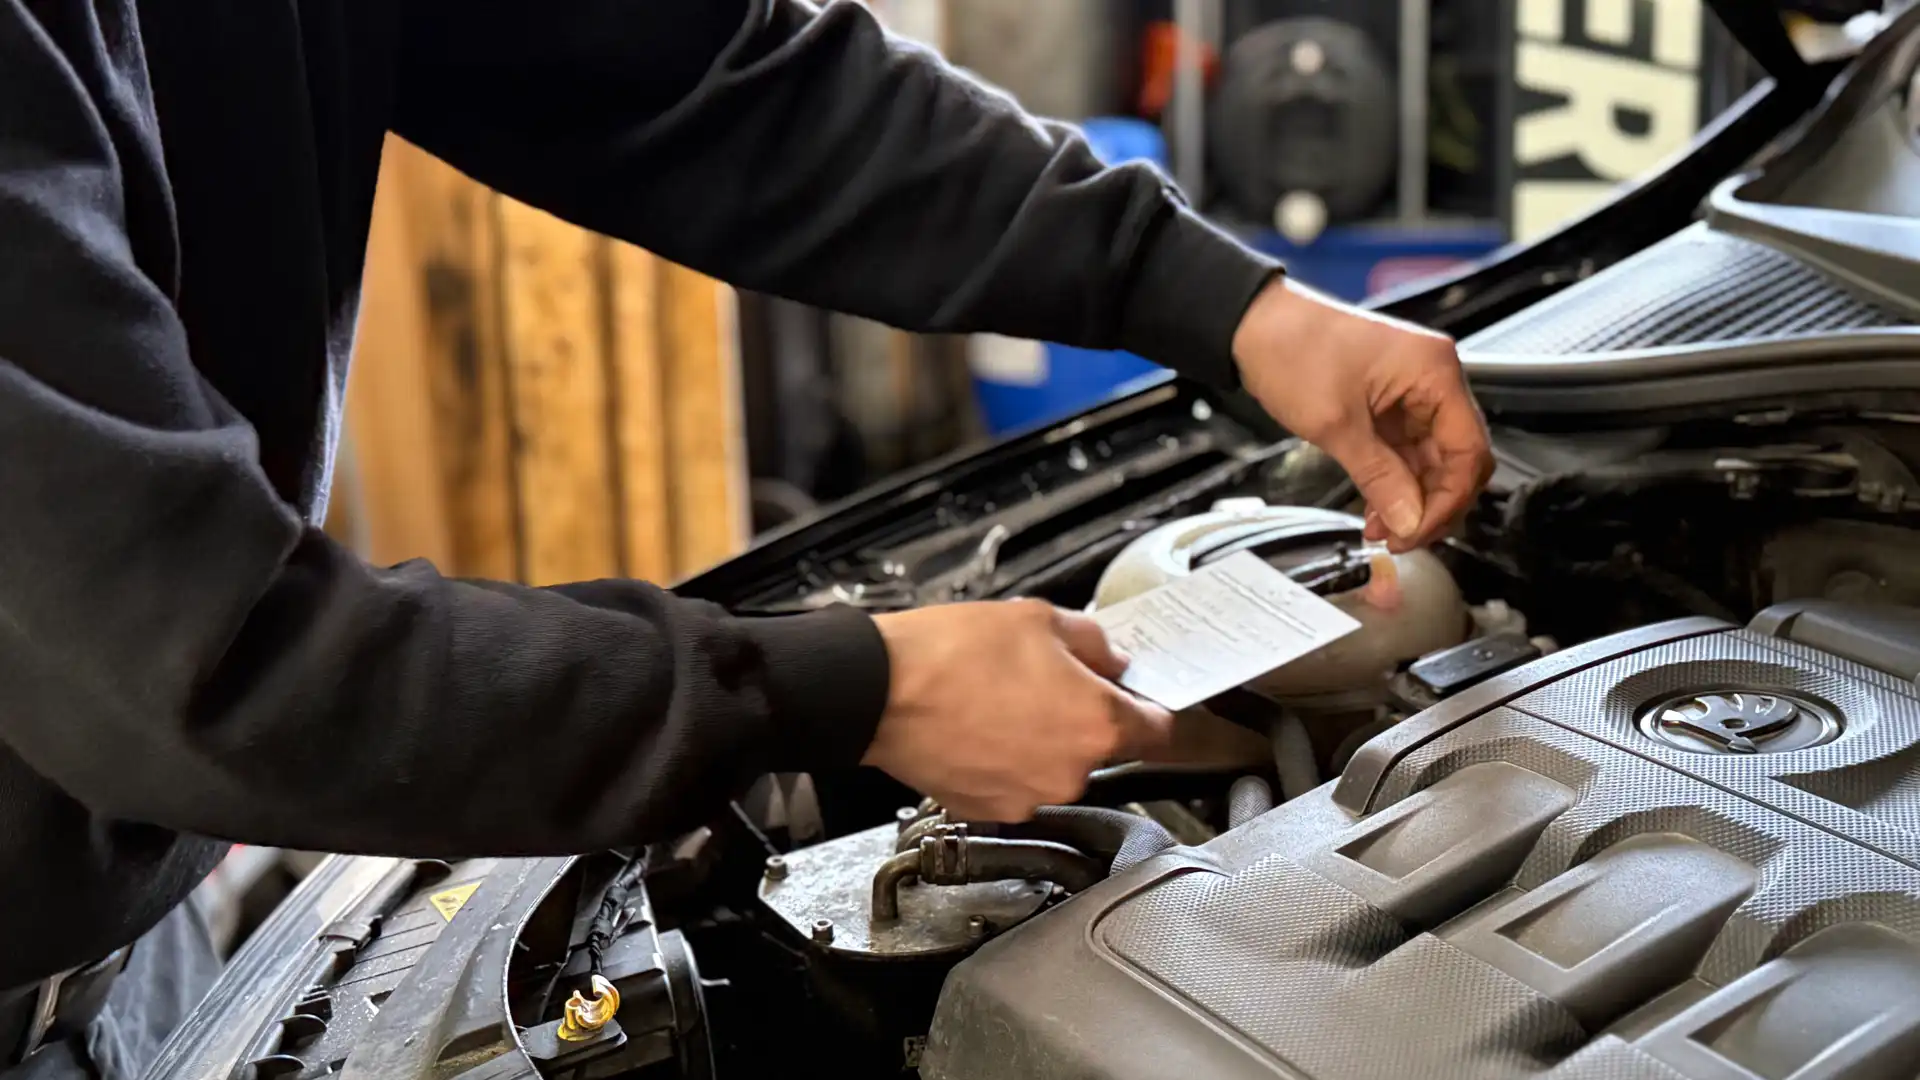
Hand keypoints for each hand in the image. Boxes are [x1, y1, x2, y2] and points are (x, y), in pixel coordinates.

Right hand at [862, 599, 1173, 820]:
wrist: (877, 691)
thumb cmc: (949, 654)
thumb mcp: (1038, 619)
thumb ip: (1093, 643)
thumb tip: (1111, 658)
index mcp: (1097, 724)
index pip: (1160, 732)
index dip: (1151, 709)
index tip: (1142, 701)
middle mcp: (1070, 772)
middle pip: (1101, 747)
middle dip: (1081, 716)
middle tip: (1045, 681)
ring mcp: (1028, 798)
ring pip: (1055, 767)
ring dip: (1040, 740)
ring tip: (1000, 700)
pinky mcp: (989, 810)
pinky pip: (1015, 784)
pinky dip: (1004, 761)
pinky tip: (978, 725)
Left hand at [1231, 277, 1493, 551]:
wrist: (1254, 324)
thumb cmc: (1292, 348)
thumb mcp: (1335, 424)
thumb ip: (1378, 477)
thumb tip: (1409, 520)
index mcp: (1434, 371)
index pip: (1469, 451)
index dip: (1449, 501)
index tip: (1417, 532)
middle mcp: (1432, 378)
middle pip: (1457, 458)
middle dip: (1432, 504)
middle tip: (1401, 537)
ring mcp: (1412, 391)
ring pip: (1432, 460)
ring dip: (1411, 498)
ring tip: (1382, 528)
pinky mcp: (1390, 402)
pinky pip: (1407, 451)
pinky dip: (1395, 481)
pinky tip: (1378, 507)